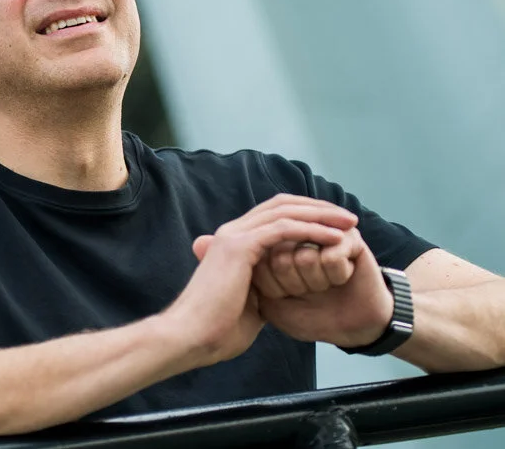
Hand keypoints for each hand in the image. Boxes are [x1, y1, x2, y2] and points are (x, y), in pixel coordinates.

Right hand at [170, 195, 357, 366]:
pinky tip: (336, 238)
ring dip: (321, 214)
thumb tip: (284, 291)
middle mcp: (232, 231)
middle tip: (347, 217)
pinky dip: (313, 231)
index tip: (333, 225)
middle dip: (317, 208)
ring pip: (285, 211)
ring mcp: (234, 235)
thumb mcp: (251, 303)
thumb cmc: (218, 329)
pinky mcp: (240, 246)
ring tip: (348, 222)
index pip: (272, 214)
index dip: (304, 215)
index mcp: (232, 243)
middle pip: (281, 204)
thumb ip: (266, 288)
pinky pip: (285, 229)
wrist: (192, 337)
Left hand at [259, 229, 393, 346]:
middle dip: (297, 285)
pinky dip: (337, 276)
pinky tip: (343, 277)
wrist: (352, 328)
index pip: (259, 264)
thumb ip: (257, 279)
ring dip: (318, 282)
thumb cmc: (309, 316)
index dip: (276, 289)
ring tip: (326, 282)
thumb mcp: (272, 306)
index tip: (288, 295)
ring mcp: (319, 231)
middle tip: (310, 289)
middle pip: (280, 259)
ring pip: (305, 258)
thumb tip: (257, 251)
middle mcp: (292, 234)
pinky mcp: (347, 236)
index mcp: (268, 248)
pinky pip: (332, 258)